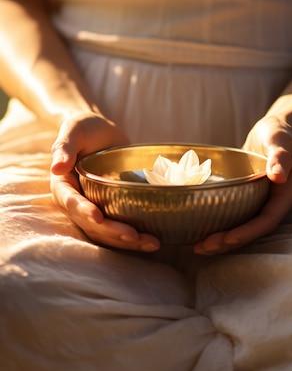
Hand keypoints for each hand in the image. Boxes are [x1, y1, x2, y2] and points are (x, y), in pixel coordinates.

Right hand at [50, 112, 160, 252]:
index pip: (70, 202)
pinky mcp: (112, 210)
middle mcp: (77, 203)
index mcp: (63, 186)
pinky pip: (120, 228)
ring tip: (152, 243)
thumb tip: (56, 167)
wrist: (101, 132)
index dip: (83, 211)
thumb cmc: (84, 128)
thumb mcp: (74, 129)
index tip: (98, 217)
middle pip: (91, 224)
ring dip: (127, 241)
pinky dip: (136, 237)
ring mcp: (95, 208)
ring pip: (107, 233)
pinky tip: (155, 240)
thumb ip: (65, 146)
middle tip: (133, 235)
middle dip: (112, 232)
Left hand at [194, 116, 291, 254]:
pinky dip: (221, 227)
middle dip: (229, 242)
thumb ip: (280, 157)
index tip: (226, 240)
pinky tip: (200, 230)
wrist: (274, 130)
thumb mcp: (280, 140)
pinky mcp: (251, 201)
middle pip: (253, 231)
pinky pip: (237, 218)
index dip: (247, 232)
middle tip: (202, 247)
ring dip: (223, 241)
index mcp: (287, 195)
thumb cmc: (278, 133)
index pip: (267, 220)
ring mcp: (264, 204)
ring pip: (244, 228)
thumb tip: (279, 176)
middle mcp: (276, 204)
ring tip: (198, 247)